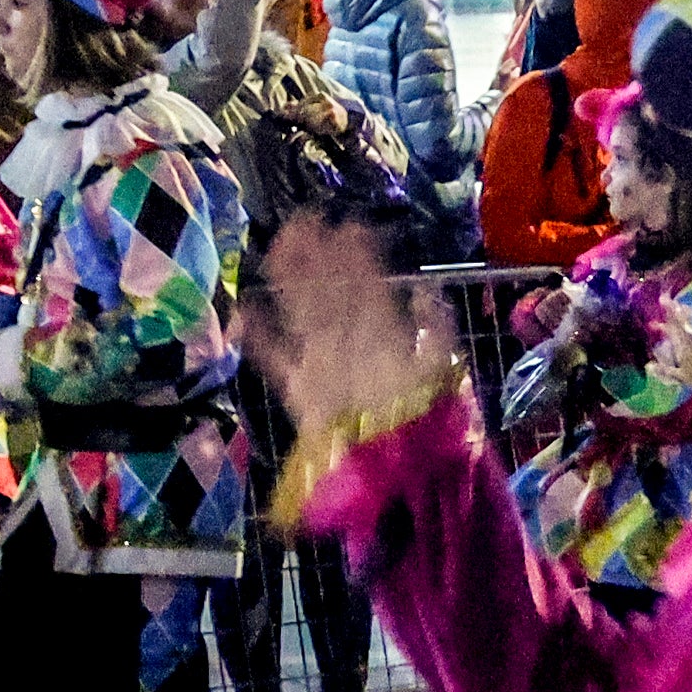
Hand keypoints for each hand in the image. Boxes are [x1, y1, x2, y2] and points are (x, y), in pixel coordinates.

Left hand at [246, 208, 453, 432]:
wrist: (390, 475)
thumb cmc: (428, 426)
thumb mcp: (446, 376)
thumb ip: (435, 330)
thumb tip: (426, 290)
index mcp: (383, 333)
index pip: (367, 281)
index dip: (357, 250)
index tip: (350, 222)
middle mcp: (342, 338)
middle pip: (326, 287)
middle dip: (315, 250)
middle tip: (304, 216)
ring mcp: (314, 360)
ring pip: (298, 308)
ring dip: (287, 274)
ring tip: (277, 242)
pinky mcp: (296, 386)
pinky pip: (273, 357)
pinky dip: (257, 333)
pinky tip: (245, 308)